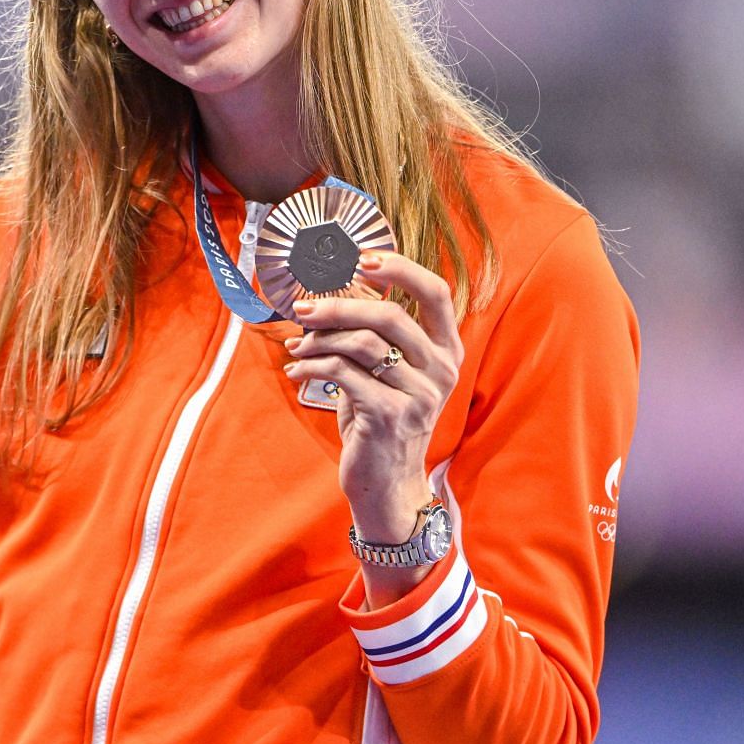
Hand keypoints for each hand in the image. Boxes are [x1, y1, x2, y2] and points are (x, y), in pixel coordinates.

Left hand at [281, 251, 463, 590]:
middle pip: (388, 315)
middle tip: (302, 309)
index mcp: (446, 350)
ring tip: (296, 348)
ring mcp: (420, 395)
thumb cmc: (380, 420)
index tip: (361, 259)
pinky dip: (312, 366)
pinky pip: (344, 373)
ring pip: (361, 343)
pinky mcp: (390, 417)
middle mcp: (442, 370)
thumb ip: (372, 336)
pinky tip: (297, 372)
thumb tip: (327, 296)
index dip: (400, 268)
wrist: (387, 484)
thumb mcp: (386, 374)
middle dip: (337, 306)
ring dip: (319, 340)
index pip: (436, 292)